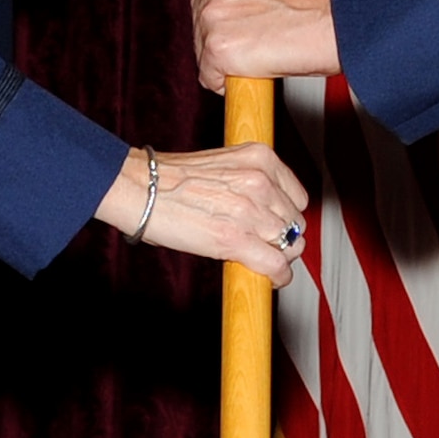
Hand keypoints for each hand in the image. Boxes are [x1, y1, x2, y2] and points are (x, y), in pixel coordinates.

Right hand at [95, 143, 311, 287]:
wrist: (141, 188)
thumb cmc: (172, 178)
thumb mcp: (223, 165)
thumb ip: (250, 182)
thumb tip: (268, 213)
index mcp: (260, 158)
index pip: (297, 197)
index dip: (287, 216)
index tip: (277, 226)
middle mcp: (261, 181)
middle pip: (295, 223)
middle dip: (282, 237)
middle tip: (263, 245)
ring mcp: (250, 210)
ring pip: (289, 246)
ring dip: (278, 257)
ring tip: (260, 260)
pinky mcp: (236, 240)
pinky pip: (276, 265)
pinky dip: (278, 277)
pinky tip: (270, 279)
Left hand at [191, 0, 341, 92]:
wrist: (337, 20)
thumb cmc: (316, 0)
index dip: (226, 13)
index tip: (242, 22)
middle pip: (199, 21)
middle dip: (223, 36)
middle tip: (261, 40)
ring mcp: (212, 13)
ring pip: (203, 50)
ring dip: (228, 60)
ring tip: (265, 51)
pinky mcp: (217, 47)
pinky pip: (209, 77)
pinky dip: (227, 83)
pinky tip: (257, 70)